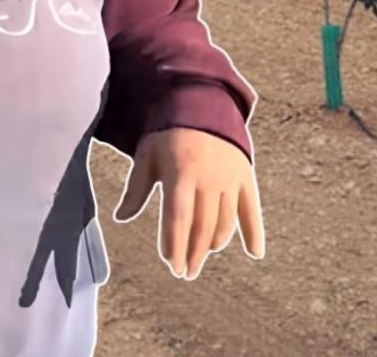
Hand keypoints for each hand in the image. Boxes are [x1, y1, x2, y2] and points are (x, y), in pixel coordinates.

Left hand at [111, 127, 264, 279]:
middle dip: (192, 253)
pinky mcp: (246, 176)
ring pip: (224, 222)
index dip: (175, 244)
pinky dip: (255, 233)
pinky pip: (252, 210)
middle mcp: (208, 178)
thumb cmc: (168, 134)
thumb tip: (121, 218)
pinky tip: (255, 254)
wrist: (202, 104)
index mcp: (180, 173)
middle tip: (185, 273)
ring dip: (213, 244)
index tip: (171, 265)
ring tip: (201, 256)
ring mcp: (230, 178)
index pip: (177, 218)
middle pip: (201, 226)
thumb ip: (136, 188)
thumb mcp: (147, 154)